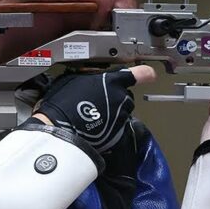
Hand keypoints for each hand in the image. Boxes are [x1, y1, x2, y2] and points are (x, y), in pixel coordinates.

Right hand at [35, 66, 155, 151]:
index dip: (145, 74)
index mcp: (113, 81)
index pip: (139, 74)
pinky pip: (117, 128)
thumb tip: (92, 79)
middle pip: (126, 96)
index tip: (149, 75)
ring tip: (94, 116)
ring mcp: (122, 117)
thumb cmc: (62, 101)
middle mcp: (122, 98)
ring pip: (123, 113)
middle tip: (97, 102)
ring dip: (113, 113)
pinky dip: (110, 128)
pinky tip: (95, 128)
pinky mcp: (118, 134)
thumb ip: (90, 78)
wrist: (60, 129)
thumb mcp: (74, 78)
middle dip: (116, 98)